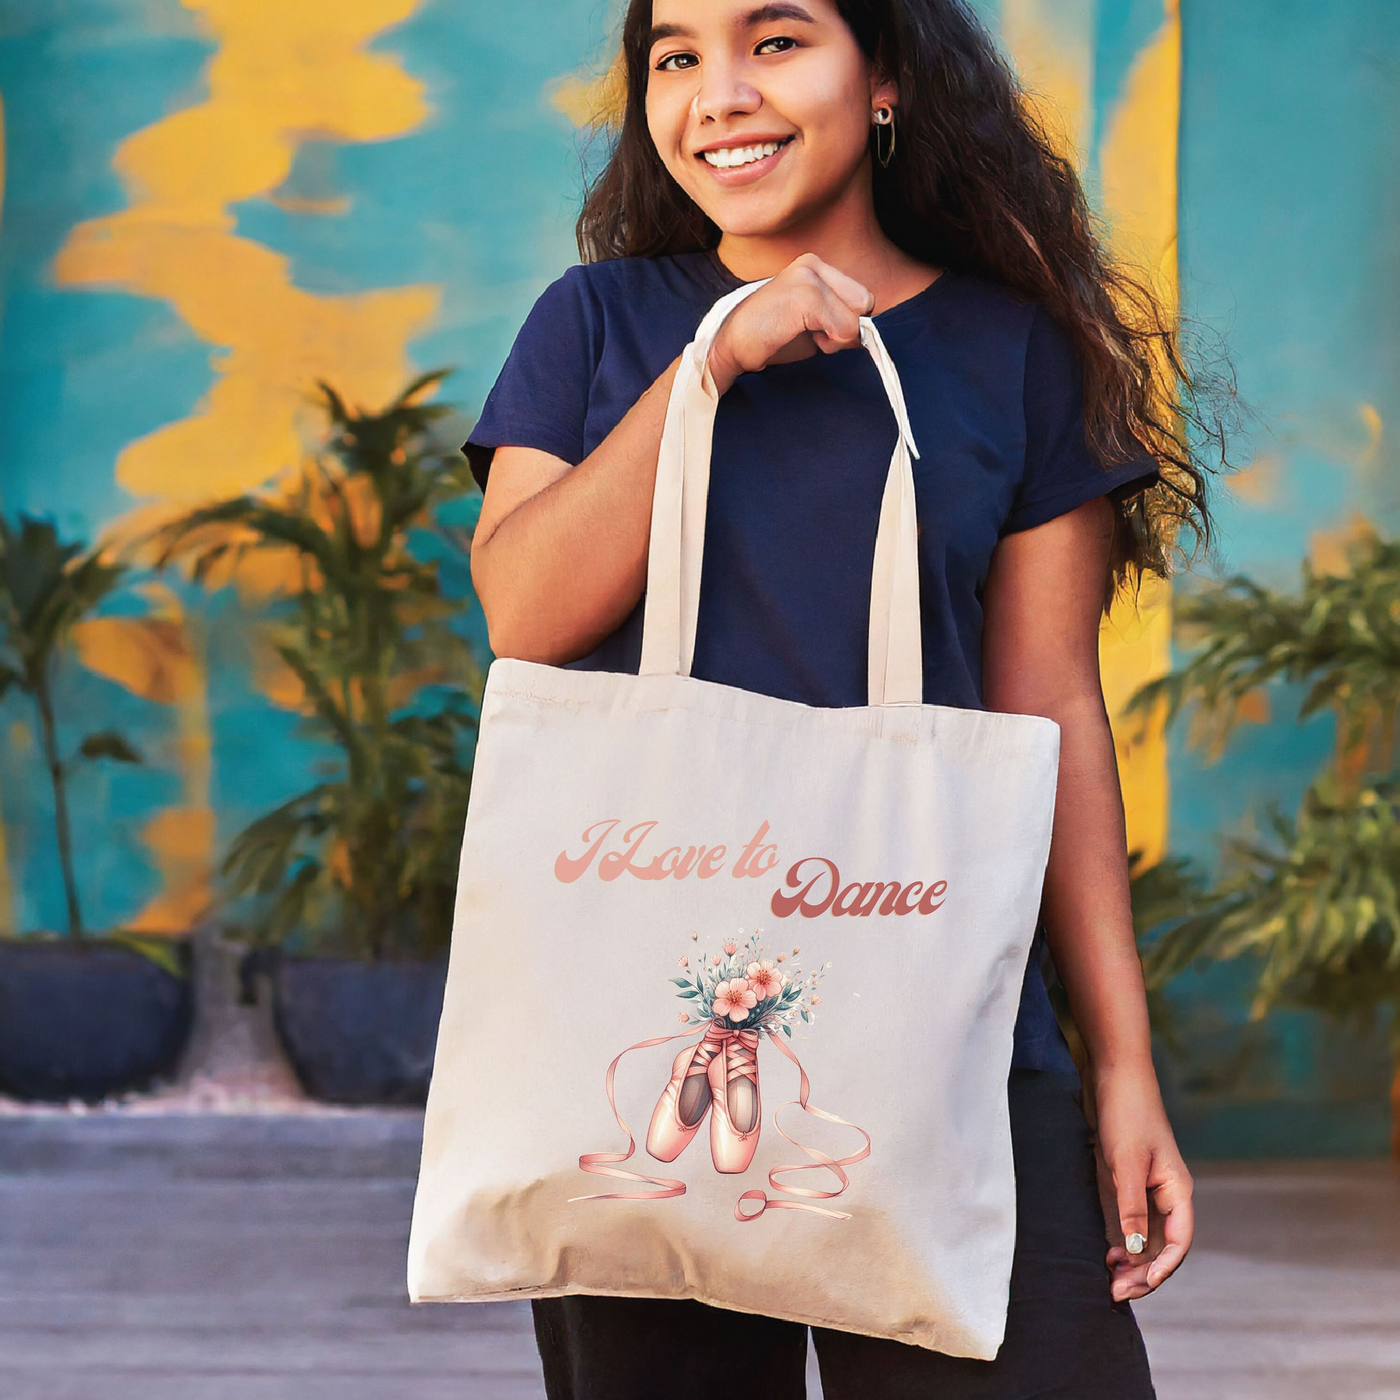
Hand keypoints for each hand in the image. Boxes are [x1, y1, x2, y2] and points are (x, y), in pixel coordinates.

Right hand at [706, 253, 874, 394]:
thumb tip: (869, 332)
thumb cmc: (769, 338)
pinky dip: (828, 343)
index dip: (847, 322)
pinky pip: (844, 328)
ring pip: (856, 318)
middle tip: (810, 334)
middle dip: (845, 327)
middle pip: (866, 302)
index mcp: (814, 266)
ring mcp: (809, 277)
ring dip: (835, 339)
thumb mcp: (811, 324)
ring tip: (800, 334)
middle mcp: (813, 264)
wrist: (730, 346)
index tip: (816, 331)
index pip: (861, 297)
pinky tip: (796, 335)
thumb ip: (840, 320)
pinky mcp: (805, 296)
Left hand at [1090, 1061, 1193, 1302]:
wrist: (1114, 1074)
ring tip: (1108, 1279)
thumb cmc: (1126, 1113)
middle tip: (1114, 1292)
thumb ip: (1131, 1205)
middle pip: (1162, 1246)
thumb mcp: (1125, 1162)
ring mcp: (1148, 1188)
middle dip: (1142, 1272)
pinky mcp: (1128, 1181)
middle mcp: (1167, 1193)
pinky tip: (1105, 1252)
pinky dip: (1122, 1241)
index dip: (1162, 1268)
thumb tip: (1134, 1250)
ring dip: (1132, 1261)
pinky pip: (1131, 1221)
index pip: (1178, 1242)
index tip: (1139, 1285)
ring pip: (1146, 1237)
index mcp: (1177, 1190)